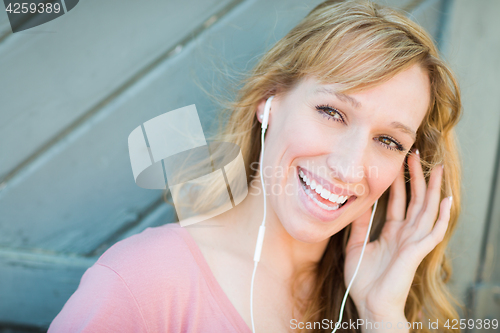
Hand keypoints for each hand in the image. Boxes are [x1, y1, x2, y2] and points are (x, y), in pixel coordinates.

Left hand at [344, 150, 451, 331]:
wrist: (370, 305)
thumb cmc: (364, 279)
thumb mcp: (356, 245)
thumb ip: (360, 225)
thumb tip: (358, 202)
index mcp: (393, 232)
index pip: (399, 201)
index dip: (399, 182)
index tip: (398, 162)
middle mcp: (406, 234)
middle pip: (416, 200)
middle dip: (417, 178)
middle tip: (417, 154)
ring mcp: (413, 242)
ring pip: (427, 210)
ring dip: (432, 190)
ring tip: (436, 169)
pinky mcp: (417, 253)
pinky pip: (433, 233)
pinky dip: (440, 218)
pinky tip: (445, 201)